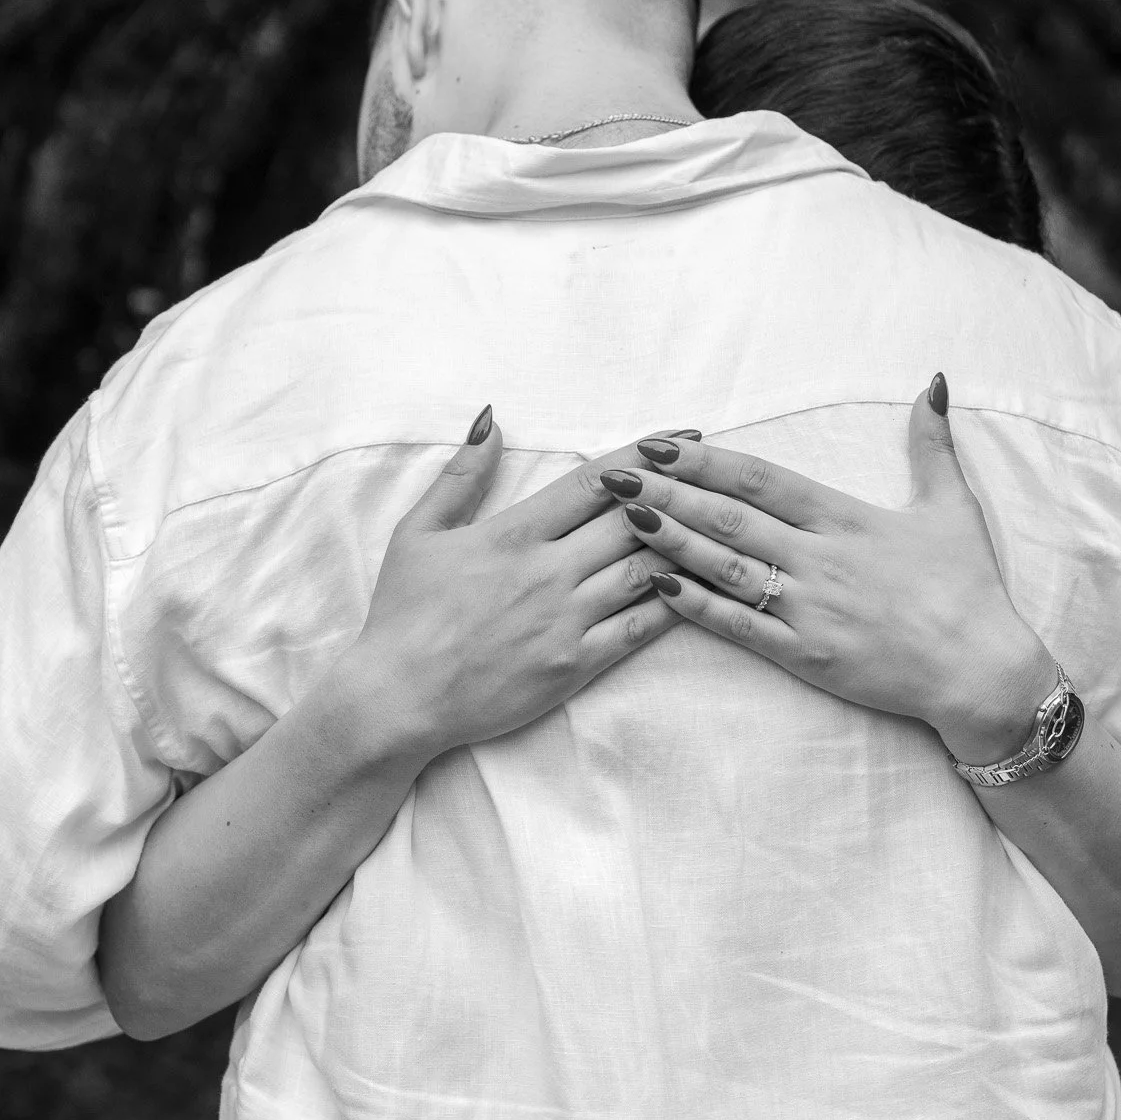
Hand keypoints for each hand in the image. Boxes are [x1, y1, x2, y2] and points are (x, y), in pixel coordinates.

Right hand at [339, 409, 687, 766]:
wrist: (397, 699)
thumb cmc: (403, 616)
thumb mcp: (417, 533)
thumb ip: (460, 476)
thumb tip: (492, 420)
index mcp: (512, 535)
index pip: (592, 482)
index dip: (643, 455)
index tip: (680, 437)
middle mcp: (546, 573)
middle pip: (632, 521)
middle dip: (680, 492)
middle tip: (720, 473)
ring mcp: (565, 621)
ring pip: (644, 570)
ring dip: (685, 544)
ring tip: (722, 526)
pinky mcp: (575, 665)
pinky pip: (638, 629)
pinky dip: (673, 604)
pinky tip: (700, 586)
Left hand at [597, 379, 1055, 762]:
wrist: (981, 671)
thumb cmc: (968, 589)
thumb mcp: (952, 507)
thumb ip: (932, 444)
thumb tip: (933, 382)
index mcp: (847, 519)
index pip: (762, 481)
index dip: (706, 462)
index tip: (658, 445)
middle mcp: (821, 560)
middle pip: (730, 519)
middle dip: (667, 494)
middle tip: (614, 474)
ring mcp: (809, 609)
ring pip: (726, 568)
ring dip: (671, 541)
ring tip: (622, 518)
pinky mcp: (805, 655)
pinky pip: (741, 627)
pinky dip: (698, 605)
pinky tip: (658, 584)